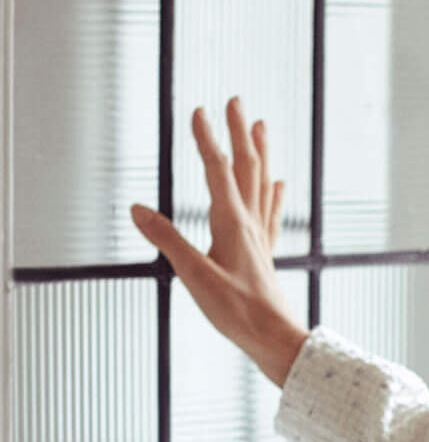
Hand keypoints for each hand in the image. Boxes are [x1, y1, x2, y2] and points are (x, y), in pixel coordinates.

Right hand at [129, 97, 306, 387]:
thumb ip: (166, 241)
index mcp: (232, 224)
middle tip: (236, 101)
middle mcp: (250, 224)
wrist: (276, 340)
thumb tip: (137, 209)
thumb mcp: (194, 276)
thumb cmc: (238, 313)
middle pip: (247, 167)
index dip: (207, 139)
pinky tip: (279, 184)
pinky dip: (273, 192)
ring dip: (260, 152)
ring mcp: (260, 238)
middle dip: (239, 132)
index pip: (218, 170)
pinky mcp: (264, 254)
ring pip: (262, 183)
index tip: (199, 110)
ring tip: (261, 127)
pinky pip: (270, 213)